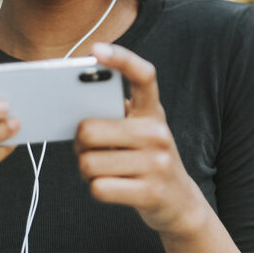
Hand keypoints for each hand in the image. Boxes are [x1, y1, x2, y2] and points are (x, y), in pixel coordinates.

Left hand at [74, 43, 206, 237]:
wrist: (179, 202)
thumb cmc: (146, 159)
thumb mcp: (140, 131)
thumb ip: (115, 116)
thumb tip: (74, 109)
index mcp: (153, 112)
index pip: (143, 75)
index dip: (121, 59)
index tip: (97, 50)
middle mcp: (158, 133)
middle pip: (89, 130)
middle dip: (79, 143)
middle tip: (88, 148)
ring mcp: (157, 164)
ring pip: (88, 163)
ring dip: (86, 170)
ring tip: (103, 170)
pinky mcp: (150, 192)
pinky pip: (99, 188)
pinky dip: (96, 189)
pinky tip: (113, 186)